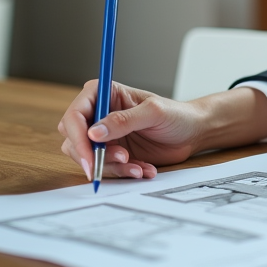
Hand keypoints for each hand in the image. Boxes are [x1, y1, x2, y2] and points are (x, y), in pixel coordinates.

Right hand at [57, 81, 266, 180]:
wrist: (193, 133)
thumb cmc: (177, 115)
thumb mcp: (153, 113)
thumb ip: (124, 120)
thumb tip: (94, 132)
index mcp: (104, 93)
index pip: (75, 115)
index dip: (78, 137)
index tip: (91, 155)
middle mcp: (99, 114)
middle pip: (74, 138)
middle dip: (93, 155)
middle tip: (121, 160)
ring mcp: (105, 135)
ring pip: (87, 157)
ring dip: (111, 167)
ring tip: (138, 166)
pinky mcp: (113, 153)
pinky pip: (106, 168)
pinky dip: (123, 173)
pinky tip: (144, 169)